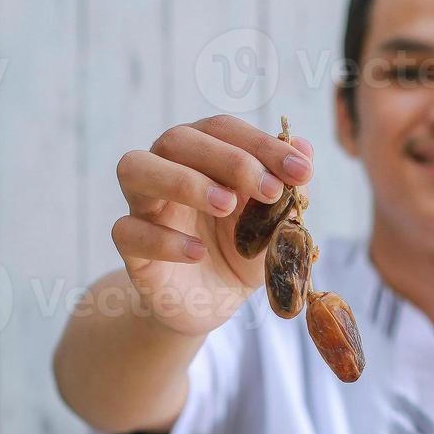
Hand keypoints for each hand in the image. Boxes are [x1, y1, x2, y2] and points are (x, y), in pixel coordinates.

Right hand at [112, 115, 313, 336]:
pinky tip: (197, 253)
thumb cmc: (240, 252)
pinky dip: (163, 240)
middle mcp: (165, 168)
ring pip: (136, 168)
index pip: (223, 130)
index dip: (263, 145)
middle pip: (179, 139)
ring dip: (183, 181)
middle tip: (270, 191)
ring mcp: (143, 206)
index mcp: (201, 154)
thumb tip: (306, 147)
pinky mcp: (131, 248)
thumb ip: (286, 188)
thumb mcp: (273, 224)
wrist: (211, 304)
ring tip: (225, 206)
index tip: (301, 171)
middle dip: (230, 160)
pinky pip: (128, 231)